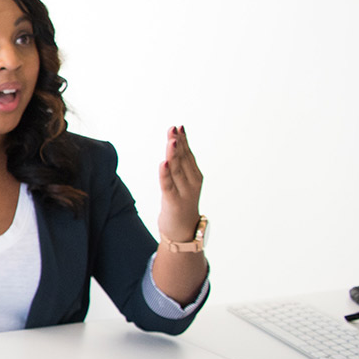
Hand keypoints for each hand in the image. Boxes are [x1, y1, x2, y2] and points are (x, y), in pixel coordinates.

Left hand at [157, 126, 203, 242]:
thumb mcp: (182, 183)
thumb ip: (179, 167)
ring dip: (173, 154)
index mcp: (195, 176)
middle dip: (178, 143)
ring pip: (177, 169)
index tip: (179, 126)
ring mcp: (184, 192)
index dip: (183, 141)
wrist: (183, 231)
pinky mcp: (173, 202)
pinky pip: (168, 185)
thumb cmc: (180, 204)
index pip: (188, 155)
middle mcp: (192, 182)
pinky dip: (165, 174)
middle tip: (173, 128)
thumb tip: (174, 145)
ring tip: (171, 140)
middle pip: (183, 159)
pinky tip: (163, 163)